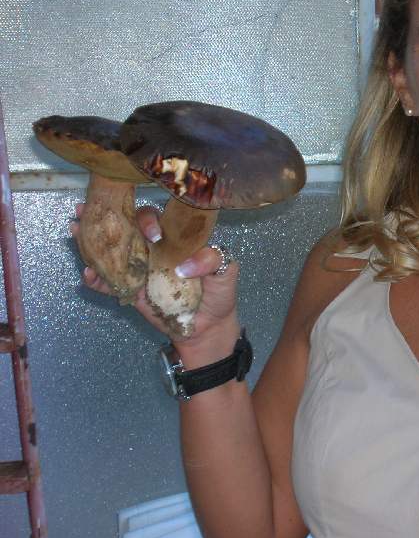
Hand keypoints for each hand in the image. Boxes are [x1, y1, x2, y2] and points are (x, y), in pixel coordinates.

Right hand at [71, 203, 240, 356]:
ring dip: (92, 240)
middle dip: (109, 218)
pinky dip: (96, 277)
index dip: (150, 220)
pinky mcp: (132, 290)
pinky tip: (87, 272)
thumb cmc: (218, 295)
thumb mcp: (225, 274)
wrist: (208, 327)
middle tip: (89, 210)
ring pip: (113, 250)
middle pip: (128, 227)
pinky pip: (110, 281)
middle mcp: (155, 249)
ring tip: (75, 229)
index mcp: (176, 239)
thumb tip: (183, 266)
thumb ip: (212, 261)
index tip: (153, 234)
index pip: (158, 219)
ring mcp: (141, 269)